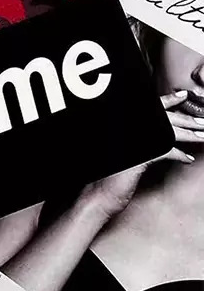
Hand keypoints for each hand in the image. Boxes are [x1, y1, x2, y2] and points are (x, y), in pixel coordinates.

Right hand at [80, 91, 201, 219]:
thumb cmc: (109, 174)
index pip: (151, 108)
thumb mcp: (127, 153)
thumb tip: (161, 136)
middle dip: (187, 120)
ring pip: (168, 133)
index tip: (183, 96)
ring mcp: (134, 142)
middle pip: (163, 119)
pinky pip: (166, 152)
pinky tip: (187, 159)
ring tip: (203, 136)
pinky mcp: (140, 158)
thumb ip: (141, 141)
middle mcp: (129, 130)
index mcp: (124, 125)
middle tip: (203, 122)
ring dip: (189, 135)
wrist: (98, 194)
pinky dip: (178, 155)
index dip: (168, 101)